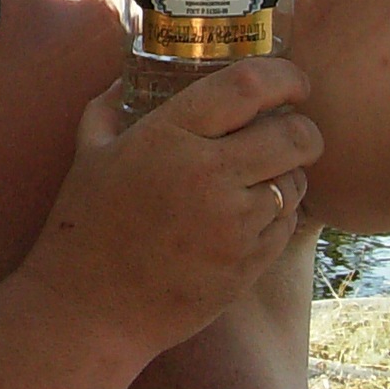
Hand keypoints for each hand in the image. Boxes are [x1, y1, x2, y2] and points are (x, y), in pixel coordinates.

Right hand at [18, 58, 319, 362]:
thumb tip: (124, 80)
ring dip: (290, 173)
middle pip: (295, 135)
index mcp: (170, 136)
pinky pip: (287, 224)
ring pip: (296, 182)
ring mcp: (234, 223)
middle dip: (304, 129)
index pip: (250, 85)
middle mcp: (209, 175)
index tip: (294, 82)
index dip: (285, 76)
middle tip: (293, 130)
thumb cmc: (85, 227)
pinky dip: (279, 213)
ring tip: (265, 176)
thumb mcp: (89, 154)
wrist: (91, 312)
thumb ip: (109, 108)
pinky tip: (251, 215)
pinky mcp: (248, 264)